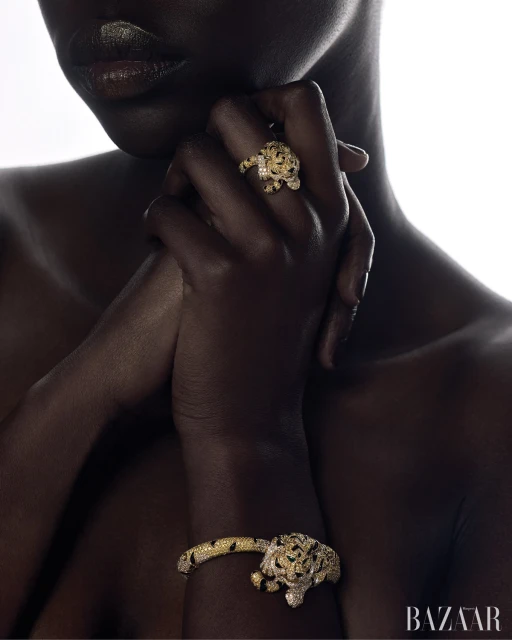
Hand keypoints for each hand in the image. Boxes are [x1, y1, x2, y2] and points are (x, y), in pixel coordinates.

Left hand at [144, 80, 373, 444]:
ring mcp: (269, 247)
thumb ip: (296, 207)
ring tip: (169, 208)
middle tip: (193, 174)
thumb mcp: (301, 270)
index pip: (307, 108)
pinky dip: (152, 219)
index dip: (263, 101)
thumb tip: (272, 144)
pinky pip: (169, 210)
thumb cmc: (267, 337)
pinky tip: (155, 242)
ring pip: (200, 155)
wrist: (251, 418)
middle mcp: (308, 221)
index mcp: (332, 214)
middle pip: (243, 117)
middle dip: (206, 133)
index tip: (233, 132)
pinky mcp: (222, 275)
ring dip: (171, 177)